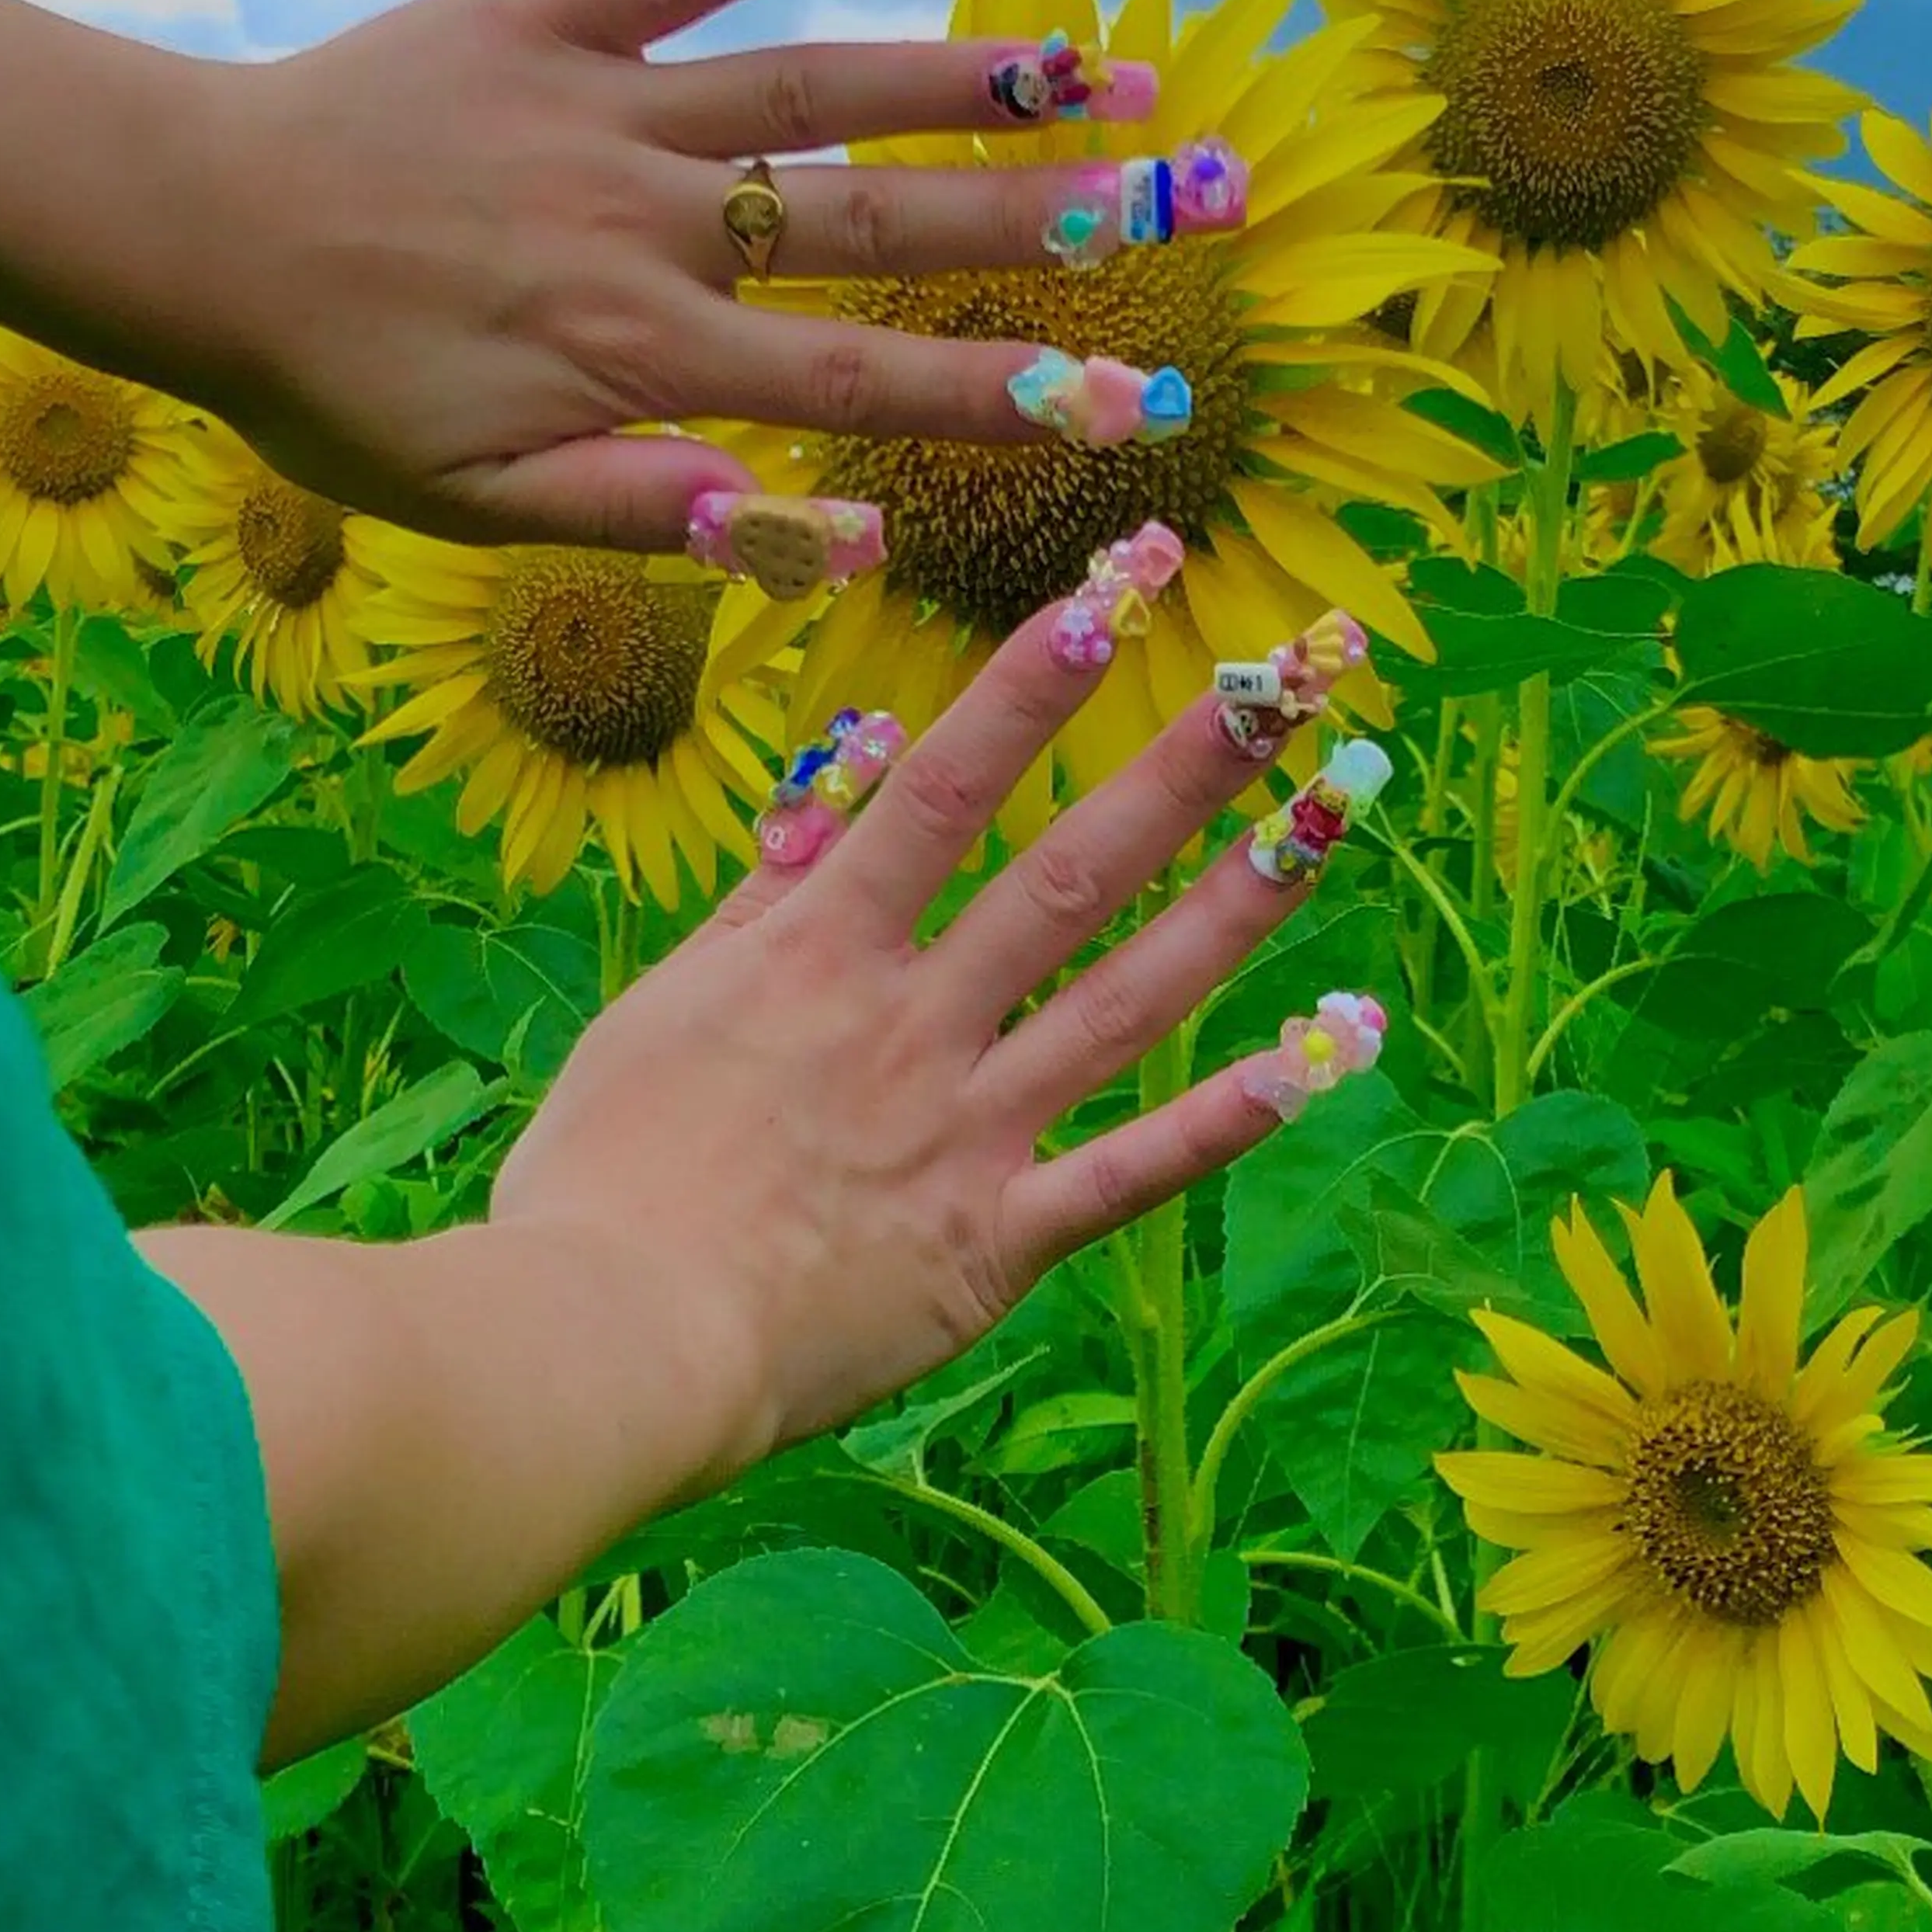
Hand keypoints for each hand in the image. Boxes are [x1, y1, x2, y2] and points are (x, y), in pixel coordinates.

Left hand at [186, 0, 1172, 553]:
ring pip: (813, 88)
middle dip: (1047, 220)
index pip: (861, 382)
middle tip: (1192, 201)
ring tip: (1104, 71)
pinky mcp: (546, 15)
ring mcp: (605, 108)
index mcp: (642, 357)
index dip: (1004, 395)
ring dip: (968, 78)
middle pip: (878, 223)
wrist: (186, 231)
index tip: (1135, 401)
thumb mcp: (479, 508)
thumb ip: (655, 517)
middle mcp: (649, 228)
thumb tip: (835, 539)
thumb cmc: (337, 391)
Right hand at [487, 571, 1367, 1459]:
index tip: (1117, 592)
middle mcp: (912, 1023)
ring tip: (1328, 822)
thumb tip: (843, 772)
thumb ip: (766, 897)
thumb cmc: (603, 1173)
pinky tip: (1319, 1058)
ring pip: (1126, 1002)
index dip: (1035, 685)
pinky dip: (1224, 1119)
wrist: (605, 1338)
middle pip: (1069, 873)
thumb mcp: (665, 1007)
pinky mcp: (992, 1244)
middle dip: (1182, 768)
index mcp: (820, 954)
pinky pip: (1126, 1175)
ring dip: (1235, 908)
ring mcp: (965, 1131)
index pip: (945, 787)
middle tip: (1284, 680)